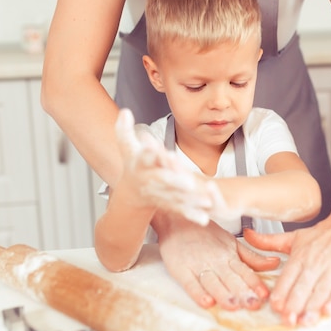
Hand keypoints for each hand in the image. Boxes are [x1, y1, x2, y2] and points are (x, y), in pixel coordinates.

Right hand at [115, 109, 216, 224]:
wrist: (131, 192)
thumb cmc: (133, 164)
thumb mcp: (126, 146)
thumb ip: (124, 130)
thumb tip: (124, 111)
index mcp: (140, 164)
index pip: (144, 157)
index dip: (149, 153)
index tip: (153, 149)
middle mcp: (150, 180)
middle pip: (162, 180)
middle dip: (175, 181)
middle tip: (188, 182)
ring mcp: (160, 194)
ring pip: (176, 197)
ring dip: (190, 200)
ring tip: (205, 201)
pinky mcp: (169, 205)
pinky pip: (181, 210)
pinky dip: (192, 215)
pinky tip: (204, 219)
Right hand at [153, 211, 280, 310]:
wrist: (176, 219)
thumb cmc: (203, 232)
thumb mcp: (230, 241)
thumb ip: (251, 256)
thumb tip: (274, 263)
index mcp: (228, 254)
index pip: (244, 271)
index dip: (254, 283)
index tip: (264, 294)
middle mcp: (215, 260)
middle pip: (230, 279)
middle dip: (242, 292)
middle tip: (252, 304)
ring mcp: (197, 264)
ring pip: (212, 282)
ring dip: (223, 294)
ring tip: (232, 305)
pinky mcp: (180, 269)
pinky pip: (190, 283)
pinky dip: (198, 292)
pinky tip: (206, 301)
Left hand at [243, 194, 330, 326]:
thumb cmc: (323, 235)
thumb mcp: (294, 237)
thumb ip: (269, 241)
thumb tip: (246, 235)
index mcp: (300, 256)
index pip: (288, 276)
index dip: (282, 292)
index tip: (275, 305)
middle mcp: (315, 264)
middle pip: (303, 287)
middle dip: (294, 304)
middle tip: (287, 320)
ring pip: (321, 291)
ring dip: (312, 307)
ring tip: (304, 321)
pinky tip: (329, 310)